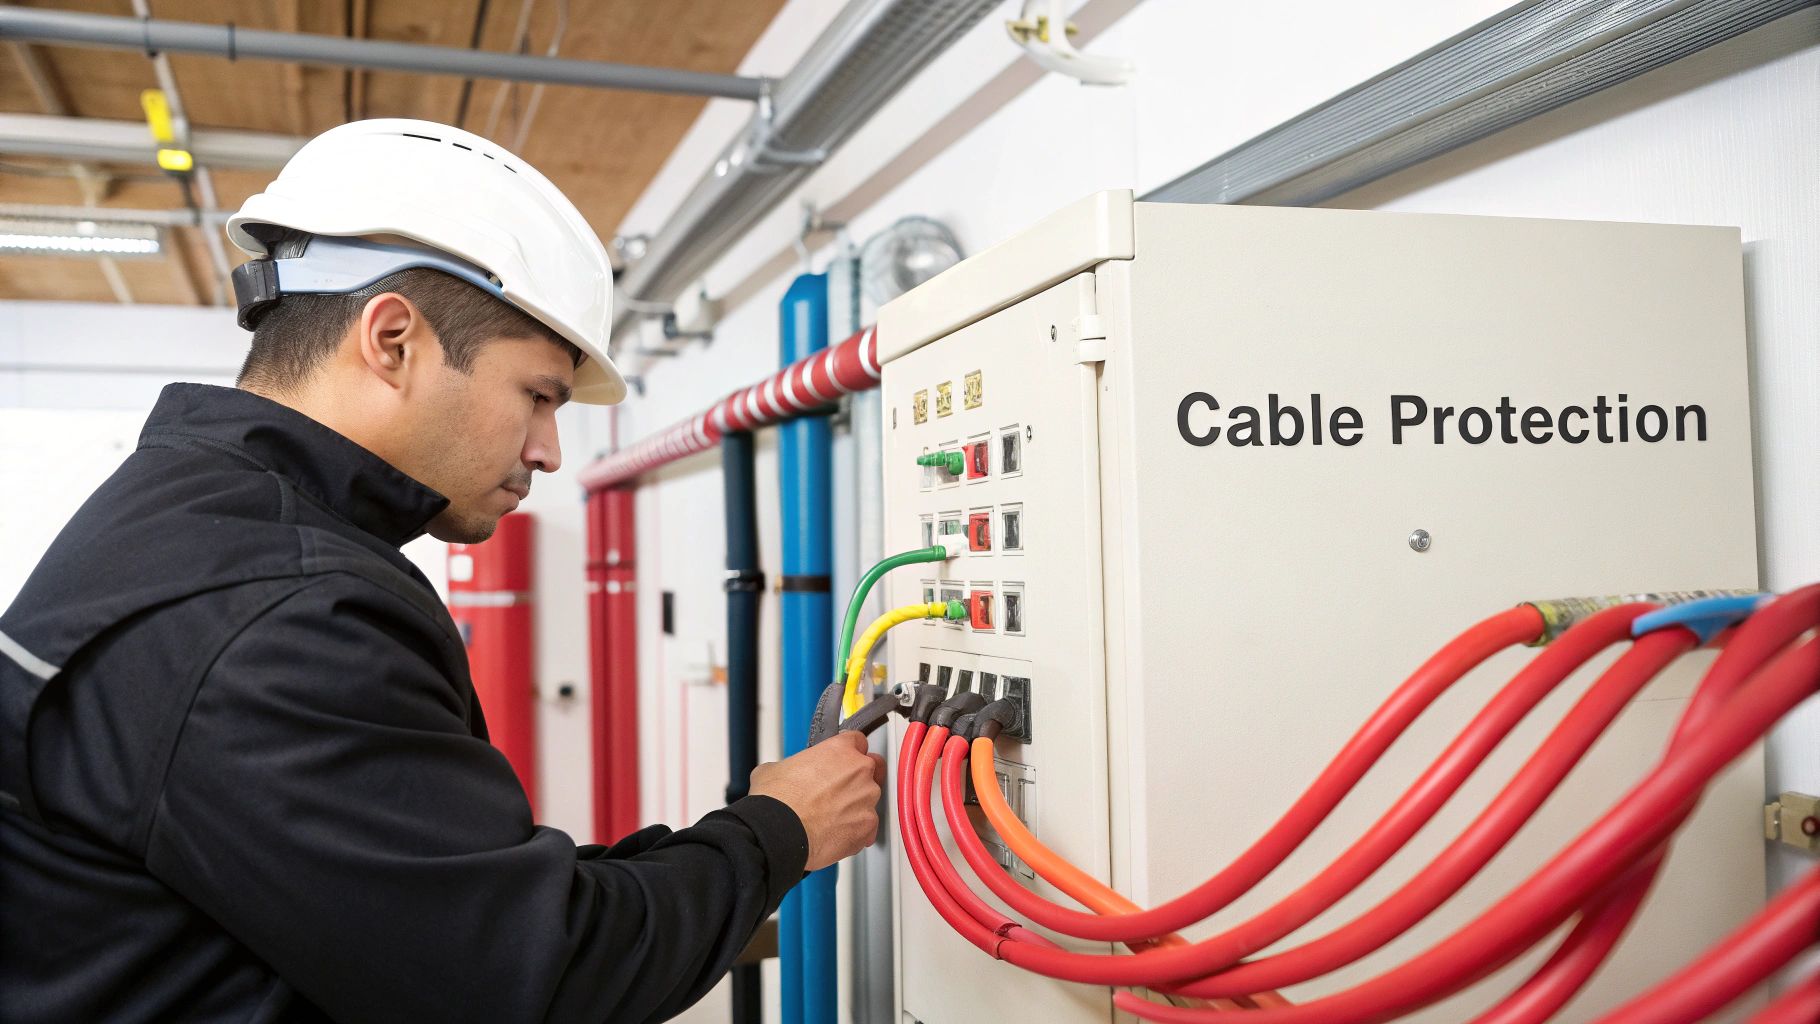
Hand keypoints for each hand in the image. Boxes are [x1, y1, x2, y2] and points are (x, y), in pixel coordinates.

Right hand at [750, 732, 886, 871]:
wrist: (779, 833)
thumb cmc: (778, 801)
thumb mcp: (775, 768)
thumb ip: (793, 766)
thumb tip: (788, 774)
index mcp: (840, 750)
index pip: (857, 741)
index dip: (850, 751)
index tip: (844, 760)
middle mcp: (860, 771)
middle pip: (872, 768)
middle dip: (859, 778)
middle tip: (839, 790)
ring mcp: (867, 798)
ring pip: (870, 799)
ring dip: (857, 805)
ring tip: (832, 816)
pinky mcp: (868, 826)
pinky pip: (868, 826)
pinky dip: (856, 830)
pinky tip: (837, 833)